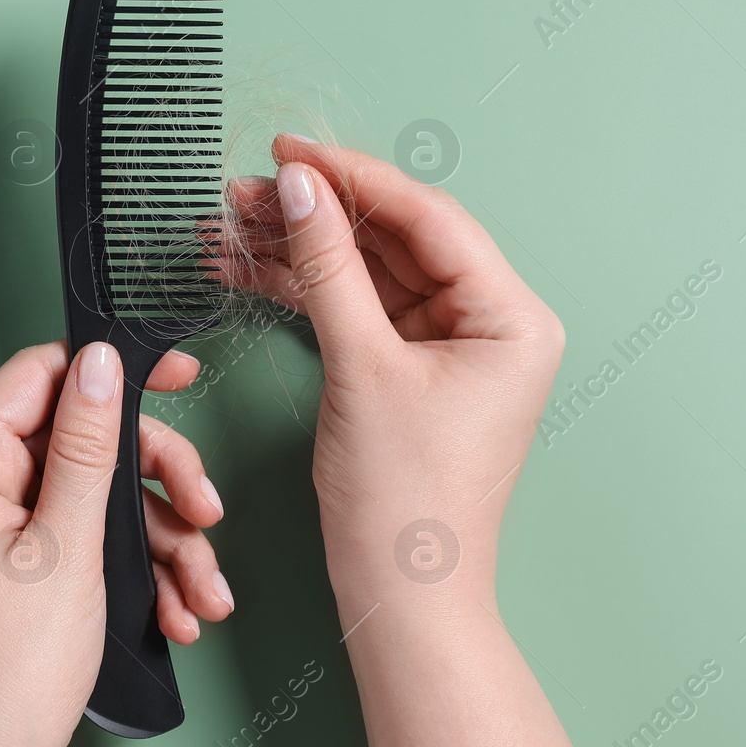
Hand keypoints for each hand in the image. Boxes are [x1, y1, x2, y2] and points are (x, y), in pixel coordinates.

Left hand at [0, 340, 231, 746]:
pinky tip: (177, 610)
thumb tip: (98, 364)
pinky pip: (88, 537)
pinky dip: (137, 569)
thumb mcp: (67, 546)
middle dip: (156, 479)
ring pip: (99, 494)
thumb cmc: (8, 671)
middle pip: (84, 439)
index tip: (177, 374)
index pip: (38, 377)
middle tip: (207, 509)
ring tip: (204, 592)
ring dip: (162, 539)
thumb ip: (88, 447)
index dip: (110, 371)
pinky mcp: (19, 560)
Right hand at [225, 136, 565, 605]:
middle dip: (318, 216)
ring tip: (233, 227)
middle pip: (398, 240)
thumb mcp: (361, 369)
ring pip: (372, 274)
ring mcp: (454, 349)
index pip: (428, 219)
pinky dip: (310, 293)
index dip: (353, 178)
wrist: (401, 595)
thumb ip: (328, 269)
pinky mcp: (416, 373)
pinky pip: (362, 312)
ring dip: (304, 252)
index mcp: (512, 318)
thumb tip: (300, 187)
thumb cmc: (403, 500)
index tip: (289, 151)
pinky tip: (255, 270)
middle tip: (246, 192)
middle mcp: (493, 324)